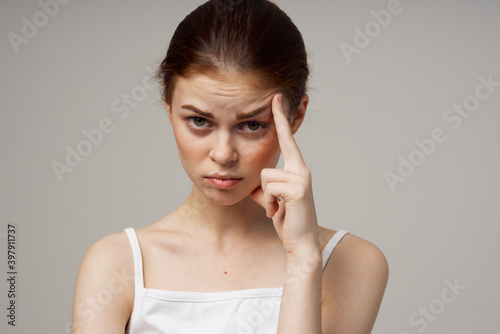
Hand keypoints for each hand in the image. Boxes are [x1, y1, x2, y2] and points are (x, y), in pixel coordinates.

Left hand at [250, 93, 318, 254]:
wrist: (300, 242)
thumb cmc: (287, 220)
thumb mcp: (272, 199)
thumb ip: (264, 186)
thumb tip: (253, 183)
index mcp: (297, 169)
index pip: (287, 139)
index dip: (280, 118)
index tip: (276, 97)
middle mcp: (302, 170)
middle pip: (265, 167)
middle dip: (264, 190)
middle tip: (278, 206)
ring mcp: (301, 178)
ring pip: (265, 178)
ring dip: (266, 198)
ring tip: (279, 210)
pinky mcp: (298, 189)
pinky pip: (269, 188)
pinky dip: (269, 204)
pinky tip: (280, 213)